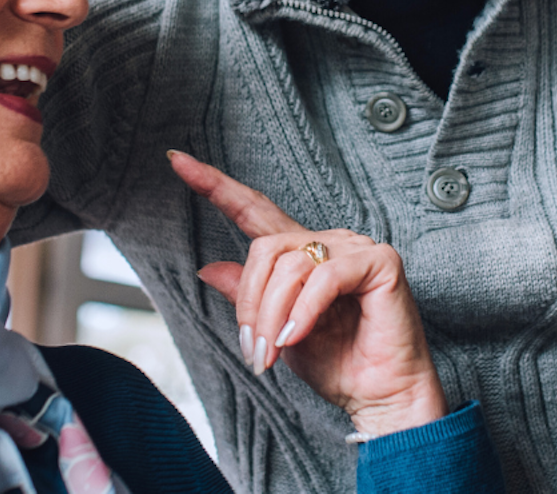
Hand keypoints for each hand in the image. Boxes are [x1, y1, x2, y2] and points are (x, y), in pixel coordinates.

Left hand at [168, 150, 447, 437]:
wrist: (380, 396)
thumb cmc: (338, 364)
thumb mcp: (276, 332)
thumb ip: (248, 297)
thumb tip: (205, 268)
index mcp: (302, 254)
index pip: (254, 209)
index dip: (215, 185)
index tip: (176, 161)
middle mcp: (328, 242)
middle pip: (265, 248)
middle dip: (250, 303)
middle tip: (254, 351)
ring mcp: (355, 247)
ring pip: (290, 265)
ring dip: (272, 316)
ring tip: (272, 353)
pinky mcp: (380, 261)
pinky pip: (324, 277)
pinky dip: (303, 311)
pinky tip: (296, 336)